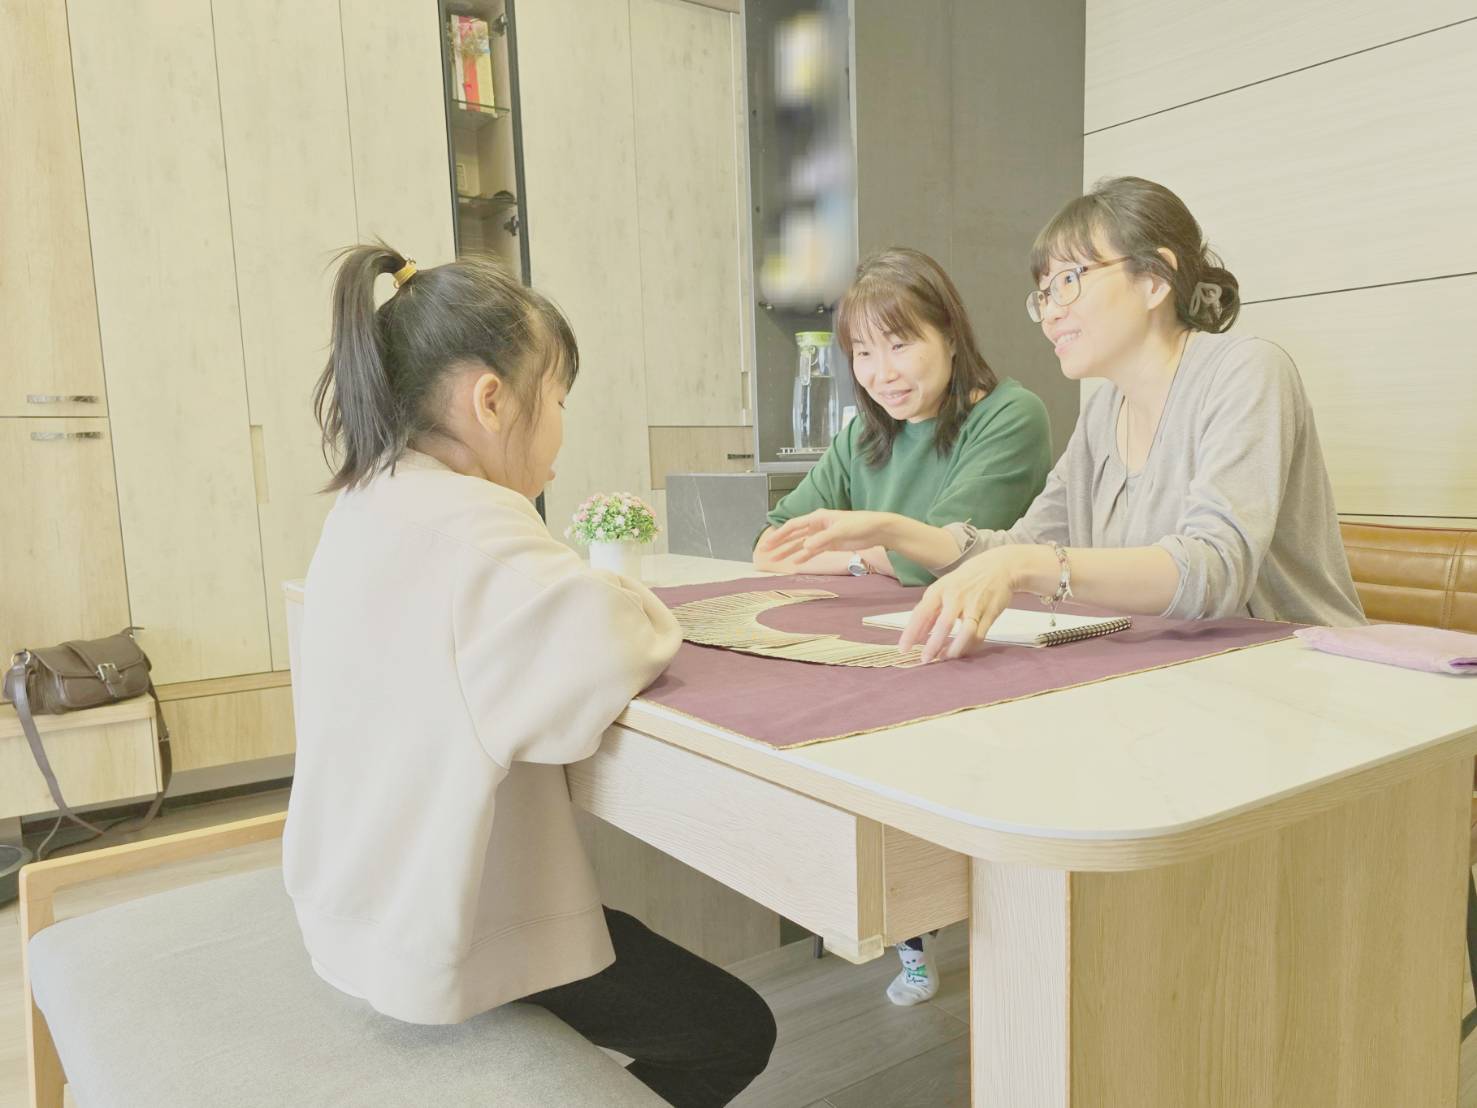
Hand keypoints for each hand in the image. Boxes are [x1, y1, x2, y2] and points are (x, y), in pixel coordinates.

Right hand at [757, 510, 895, 562]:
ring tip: (776, 560)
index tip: (769, 543)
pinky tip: (795, 563)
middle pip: (794, 535)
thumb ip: (821, 539)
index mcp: (817, 517)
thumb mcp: (839, 531)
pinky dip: (804, 556)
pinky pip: (813, 551)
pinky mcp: (830, 544)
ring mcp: (823, 536)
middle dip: (780, 543)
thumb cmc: (860, 524)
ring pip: (801, 544)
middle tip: (766, 552)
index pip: (794, 526)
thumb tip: (805, 547)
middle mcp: (817, 525)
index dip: (780, 534)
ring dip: (789, 551)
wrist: (877, 530)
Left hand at [900, 547, 1021, 662]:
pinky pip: (979, 635)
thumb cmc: (966, 580)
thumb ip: (931, 611)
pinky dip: (969, 647)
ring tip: (944, 658)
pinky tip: (961, 652)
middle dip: (933, 645)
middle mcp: (956, 596)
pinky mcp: (990, 613)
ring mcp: (975, 605)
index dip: (911, 632)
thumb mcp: (944, 588)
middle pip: (944, 624)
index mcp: (940, 589)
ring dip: (954, 649)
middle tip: (925, 659)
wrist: (999, 567)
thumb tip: (916, 635)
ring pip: (965, 632)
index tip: (903, 649)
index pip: (921, 613)